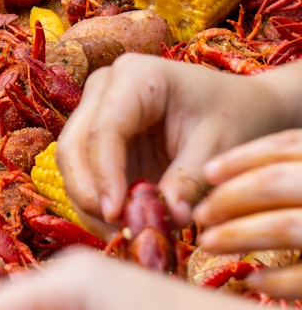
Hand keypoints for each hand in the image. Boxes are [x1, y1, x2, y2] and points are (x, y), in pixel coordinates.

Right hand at [55, 54, 293, 223]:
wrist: (239, 108)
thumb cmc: (232, 117)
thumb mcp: (218, 147)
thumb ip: (189, 180)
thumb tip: (167, 219)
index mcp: (137, 76)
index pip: (105, 128)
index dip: (104, 174)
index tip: (116, 215)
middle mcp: (104, 88)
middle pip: (74, 144)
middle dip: (88, 192)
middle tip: (116, 231)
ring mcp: (94, 109)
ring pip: (70, 161)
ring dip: (87, 202)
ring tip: (120, 233)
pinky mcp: (94, 135)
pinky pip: (81, 172)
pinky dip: (94, 202)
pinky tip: (117, 225)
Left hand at [195, 129, 301, 298]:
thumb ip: (290, 176)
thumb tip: (218, 178)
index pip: (290, 145)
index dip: (243, 157)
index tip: (208, 172)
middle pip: (277, 181)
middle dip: (231, 197)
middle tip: (199, 214)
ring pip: (286, 225)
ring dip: (239, 234)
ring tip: (209, 243)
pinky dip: (278, 281)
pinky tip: (254, 281)